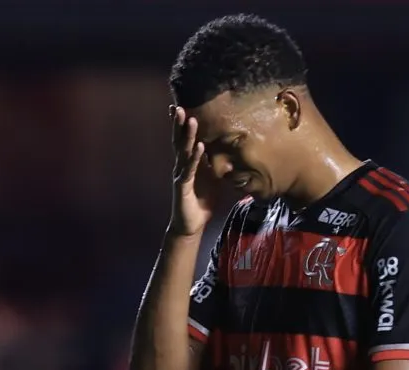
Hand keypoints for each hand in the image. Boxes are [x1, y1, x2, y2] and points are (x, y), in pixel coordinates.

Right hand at [169, 105, 217, 235]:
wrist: (191, 224)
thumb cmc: (201, 201)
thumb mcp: (213, 179)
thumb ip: (217, 165)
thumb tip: (230, 151)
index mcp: (188, 163)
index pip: (184, 140)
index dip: (181, 125)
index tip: (179, 106)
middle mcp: (182, 166)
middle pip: (179, 141)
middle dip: (178, 124)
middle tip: (177, 106)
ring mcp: (181, 175)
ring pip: (183, 152)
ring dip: (187, 136)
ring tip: (190, 119)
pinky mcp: (183, 187)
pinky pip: (189, 170)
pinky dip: (195, 158)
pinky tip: (199, 146)